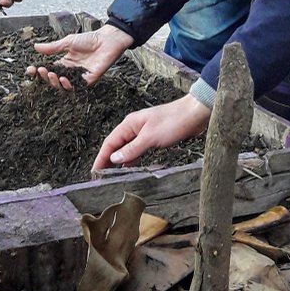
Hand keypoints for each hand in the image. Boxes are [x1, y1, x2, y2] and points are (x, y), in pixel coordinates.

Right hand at [26, 26, 133, 88]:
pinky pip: (77, 87)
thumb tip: (35, 47)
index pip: (48, 70)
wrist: (107, 39)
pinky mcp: (89, 80)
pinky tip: (63, 79)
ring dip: (55, 82)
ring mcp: (79, 77)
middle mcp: (70, 72)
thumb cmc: (89, 39)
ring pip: (63, 86)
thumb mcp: (68, 42)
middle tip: (41, 70)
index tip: (30, 69)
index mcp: (64, 63)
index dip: (38, 72)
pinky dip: (69, 85)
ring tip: (51, 74)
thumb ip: (53, 47)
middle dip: (45, 77)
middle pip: (54, 80)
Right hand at [93, 94, 211, 170]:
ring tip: (112, 175)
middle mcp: (134, 127)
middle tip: (100, 176)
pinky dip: (132, 159)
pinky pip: (138, 149)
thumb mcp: (150, 138)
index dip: (101, 158)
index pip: (109, 143)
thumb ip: (132, 149)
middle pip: (116, 145)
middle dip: (107, 160)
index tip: (94, 172)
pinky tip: (130, 168)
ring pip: (127, 148)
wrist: (195, 114)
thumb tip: (114, 159)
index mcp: (129, 124)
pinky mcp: (154, 137)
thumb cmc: (173, 121)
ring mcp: (144, 132)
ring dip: (119, 161)